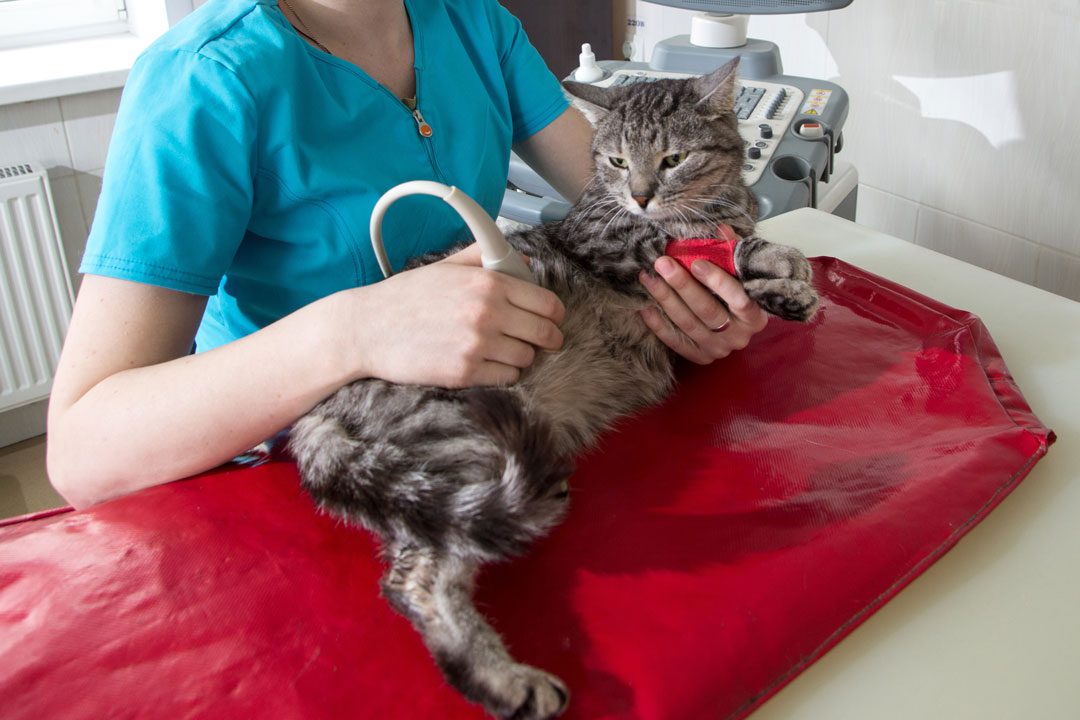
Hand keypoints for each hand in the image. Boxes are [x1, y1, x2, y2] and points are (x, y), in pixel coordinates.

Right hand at [341, 244, 564, 386]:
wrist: (367, 329)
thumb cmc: (405, 297)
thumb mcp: (445, 267)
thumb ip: (486, 259)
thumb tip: (522, 260)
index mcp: (487, 283)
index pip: (546, 302)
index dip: (555, 314)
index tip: (553, 320)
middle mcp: (487, 312)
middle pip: (544, 333)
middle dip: (548, 339)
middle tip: (544, 342)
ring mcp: (477, 345)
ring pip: (527, 358)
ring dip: (521, 356)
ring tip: (505, 351)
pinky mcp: (465, 372)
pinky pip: (506, 377)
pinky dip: (503, 373)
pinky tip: (489, 364)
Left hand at [639, 255, 767, 363]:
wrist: (741, 325)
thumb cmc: (743, 292)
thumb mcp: (744, 272)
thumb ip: (734, 252)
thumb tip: (720, 229)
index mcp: (755, 315)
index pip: (739, 299)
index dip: (717, 281)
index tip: (696, 262)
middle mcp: (739, 336)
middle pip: (707, 311)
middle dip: (682, 285)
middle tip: (662, 263)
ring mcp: (718, 349)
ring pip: (688, 324)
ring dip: (665, 299)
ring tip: (648, 277)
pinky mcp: (700, 357)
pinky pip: (675, 341)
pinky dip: (658, 323)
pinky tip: (644, 305)